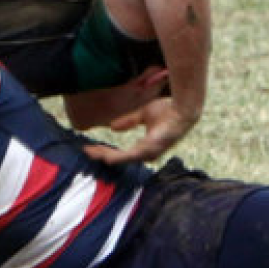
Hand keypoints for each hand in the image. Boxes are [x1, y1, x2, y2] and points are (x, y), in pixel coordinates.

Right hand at [82, 92, 198, 165]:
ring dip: (105, 156)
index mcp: (145, 148)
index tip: (91, 148)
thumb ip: (128, 121)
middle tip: (87, 151)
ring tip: (92, 153)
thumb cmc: (167, 110)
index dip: (106, 151)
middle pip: (119, 159)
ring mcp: (149, 153)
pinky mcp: (150, 148)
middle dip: (102, 155)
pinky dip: (116, 157)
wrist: (181, 108)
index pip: (121, 154)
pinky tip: (105, 156)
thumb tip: (112, 127)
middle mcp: (146, 154)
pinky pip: (129, 156)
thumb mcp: (142, 115)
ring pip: (122, 159)